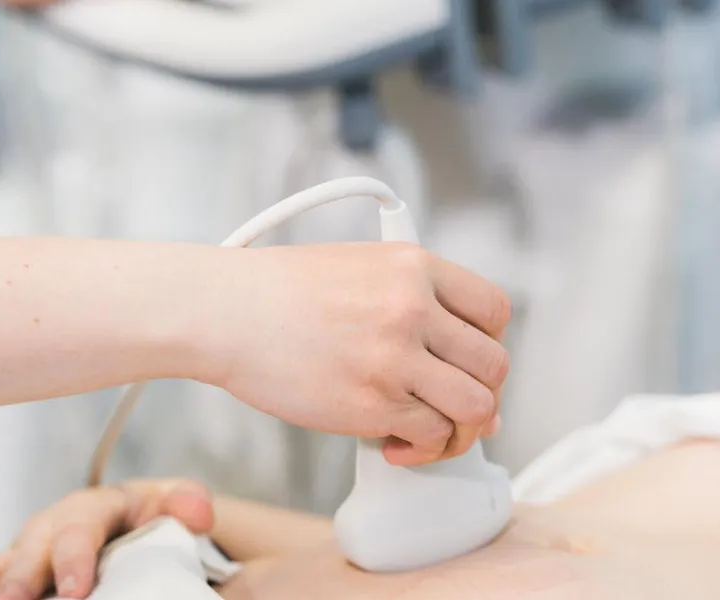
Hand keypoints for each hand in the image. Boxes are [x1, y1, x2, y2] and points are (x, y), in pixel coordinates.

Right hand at [0, 480, 213, 599]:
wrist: (144, 523)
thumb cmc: (160, 521)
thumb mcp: (178, 506)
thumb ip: (183, 505)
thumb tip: (196, 509)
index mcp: (97, 507)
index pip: (83, 526)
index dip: (75, 556)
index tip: (76, 588)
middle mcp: (53, 526)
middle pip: (30, 549)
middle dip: (20, 579)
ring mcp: (27, 552)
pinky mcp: (12, 575)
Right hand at [202, 242, 510, 465]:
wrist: (224, 312)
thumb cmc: (279, 293)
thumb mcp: (358, 267)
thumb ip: (413, 303)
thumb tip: (463, 370)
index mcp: (413, 266)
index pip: (494, 310)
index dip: (488, 342)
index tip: (468, 361)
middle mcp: (413, 307)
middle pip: (494, 365)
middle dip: (482, 395)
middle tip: (454, 408)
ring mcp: (394, 357)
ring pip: (474, 407)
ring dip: (461, 431)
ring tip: (431, 434)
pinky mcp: (372, 403)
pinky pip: (430, 436)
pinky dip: (421, 449)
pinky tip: (395, 442)